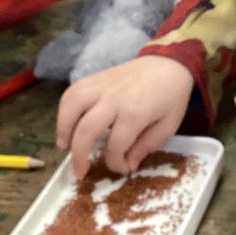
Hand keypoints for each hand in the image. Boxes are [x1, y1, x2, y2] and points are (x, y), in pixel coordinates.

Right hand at [56, 56, 194, 177]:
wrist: (169, 62)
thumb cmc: (171, 96)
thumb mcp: (168, 126)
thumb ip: (146, 146)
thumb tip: (127, 165)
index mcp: (135, 113)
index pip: (115, 145)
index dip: (115, 163)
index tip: (121, 169)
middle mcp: (114, 99)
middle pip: (87, 128)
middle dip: (79, 155)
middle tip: (79, 172)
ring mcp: (102, 86)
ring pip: (72, 106)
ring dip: (63, 129)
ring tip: (64, 146)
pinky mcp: (95, 78)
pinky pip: (72, 91)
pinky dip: (64, 109)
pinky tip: (66, 124)